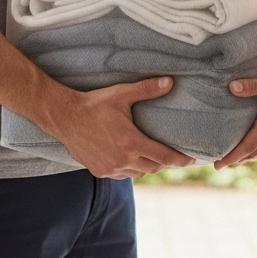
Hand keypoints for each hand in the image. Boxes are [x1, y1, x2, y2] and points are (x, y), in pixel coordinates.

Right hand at [49, 76, 195, 179]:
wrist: (65, 117)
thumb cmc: (95, 104)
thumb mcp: (122, 94)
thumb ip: (147, 89)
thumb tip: (170, 82)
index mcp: (132, 144)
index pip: (164, 157)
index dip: (180, 159)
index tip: (191, 159)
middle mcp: (122, 160)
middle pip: (153, 167)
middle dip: (165, 162)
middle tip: (174, 156)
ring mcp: (110, 168)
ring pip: (137, 173)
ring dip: (147, 166)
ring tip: (153, 156)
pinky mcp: (99, 171)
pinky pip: (121, 175)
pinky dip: (130, 169)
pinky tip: (131, 159)